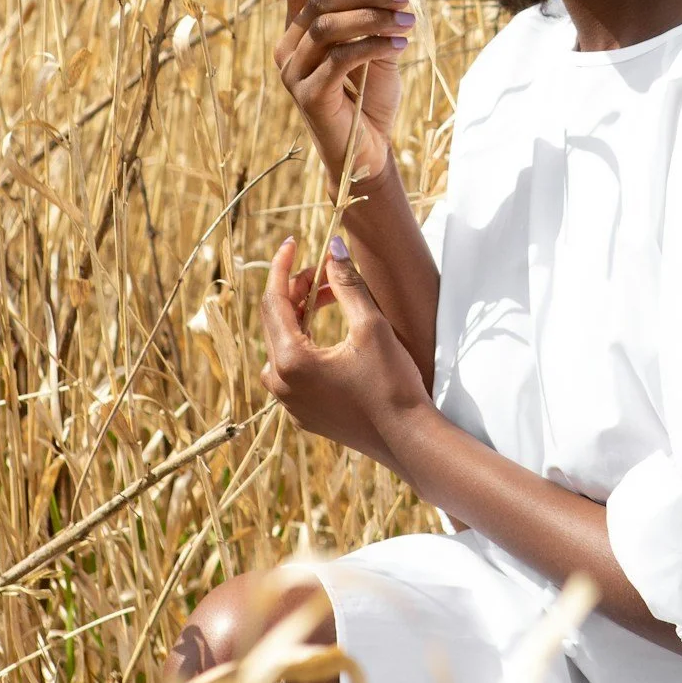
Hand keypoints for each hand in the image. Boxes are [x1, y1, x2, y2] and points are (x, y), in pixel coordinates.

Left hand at [261, 237, 433, 470]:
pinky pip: (291, 370)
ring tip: (333, 298)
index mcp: (291, 361)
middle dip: (298, 290)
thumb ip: (347, 284)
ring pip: (282, 345)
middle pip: (276, 322)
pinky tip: (329, 336)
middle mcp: (281, 384)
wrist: (407, 440)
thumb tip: (333, 249)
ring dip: (302, 316)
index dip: (282, 267)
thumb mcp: (371, 326)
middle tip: (327, 270)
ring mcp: (290, 404)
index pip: (274, 301)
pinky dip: (304, 344)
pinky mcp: (304, 415)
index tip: (291, 242)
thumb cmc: (391, 384)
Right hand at [273, 0, 414, 190]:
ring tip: (407, 25)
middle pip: (321, 3)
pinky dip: (373, 46)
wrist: (368, 153)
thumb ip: (374, 20)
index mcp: (300, 33)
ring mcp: (293, 73)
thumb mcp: (376, 51)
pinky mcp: (308, 96)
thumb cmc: (370, 101)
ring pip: (329, 27)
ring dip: (373, 20)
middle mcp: (288, 49)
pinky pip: (340, 57)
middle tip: (404, 0)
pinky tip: (398, 49)